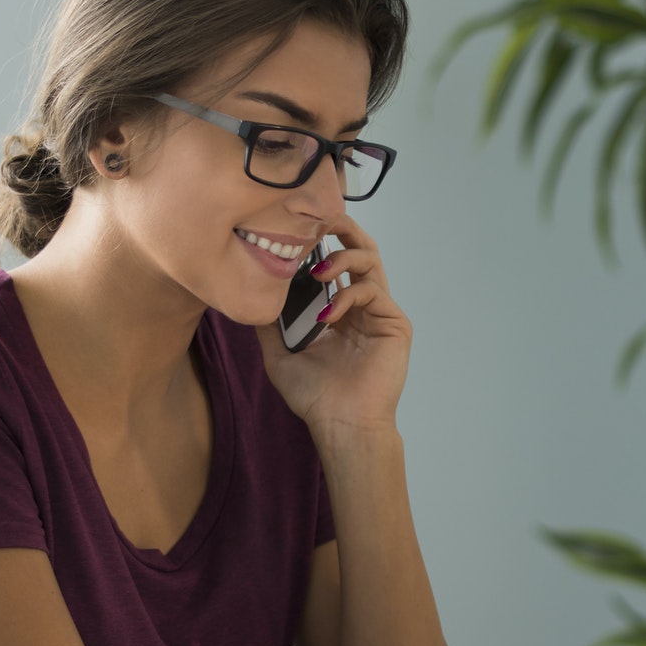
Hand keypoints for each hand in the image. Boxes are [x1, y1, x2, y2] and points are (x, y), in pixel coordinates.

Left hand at [258, 213, 409, 436]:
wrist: (341, 425)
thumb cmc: (316, 398)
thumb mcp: (279, 355)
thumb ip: (269, 324)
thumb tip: (250, 296)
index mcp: (341, 310)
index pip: (335, 262)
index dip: (320, 242)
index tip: (297, 229)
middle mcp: (363, 307)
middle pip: (361, 250)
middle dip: (342, 228)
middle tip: (320, 219)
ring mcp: (381, 314)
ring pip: (370, 261)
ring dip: (342, 257)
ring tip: (317, 272)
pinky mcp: (395, 324)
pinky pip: (373, 291)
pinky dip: (347, 295)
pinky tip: (327, 314)